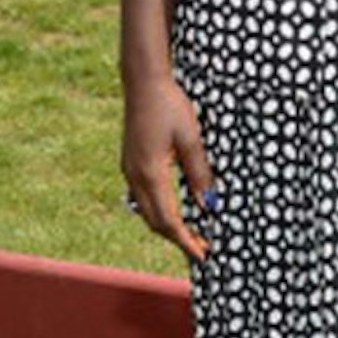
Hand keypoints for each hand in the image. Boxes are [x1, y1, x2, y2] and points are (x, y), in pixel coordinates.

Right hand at [121, 77, 219, 262]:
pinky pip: (143, 196)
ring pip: (147, 210)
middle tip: (202, 246)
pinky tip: (174, 207)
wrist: (143, 82)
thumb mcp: (191, 139)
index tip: (202, 254)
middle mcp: (135, 176)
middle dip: (178, 238)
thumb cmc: (170, 105)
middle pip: (155, 221)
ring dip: (167, 225)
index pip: (168, 220)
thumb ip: (199, 173)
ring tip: (191, 231)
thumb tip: (208, 204)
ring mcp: (129, 169)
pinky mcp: (130, 161)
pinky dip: (159, 209)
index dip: (185, 240)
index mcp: (151, 173)